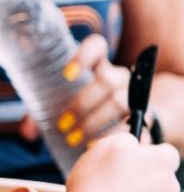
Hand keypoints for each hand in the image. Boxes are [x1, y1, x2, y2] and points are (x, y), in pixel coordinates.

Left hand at [16, 33, 129, 148]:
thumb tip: (28, 132)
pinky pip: (133, 123)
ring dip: (94, 121)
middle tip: (63, 125)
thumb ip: (47, 113)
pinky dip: (113, 134)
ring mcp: (136, 95)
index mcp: (101, 67)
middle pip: (106, 80)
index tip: (66, 75)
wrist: (136, 122)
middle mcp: (121, 77)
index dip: (84, 54)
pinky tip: (97, 144)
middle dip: (82, 103)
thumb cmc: (95, 111)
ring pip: (119, 101)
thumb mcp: (72, 105)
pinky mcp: (146, 116)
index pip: (97, 47)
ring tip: (75, 139)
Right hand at [62, 133, 181, 191]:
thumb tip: (134, 143)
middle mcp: (173, 188)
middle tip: (116, 190)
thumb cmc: (95, 187)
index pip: (167, 153)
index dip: (149, 157)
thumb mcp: (105, 148)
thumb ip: (126, 140)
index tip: (132, 164)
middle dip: (144, 184)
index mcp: (163, 163)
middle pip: (161, 182)